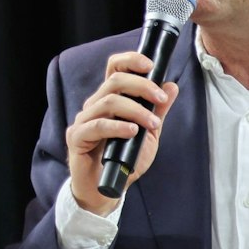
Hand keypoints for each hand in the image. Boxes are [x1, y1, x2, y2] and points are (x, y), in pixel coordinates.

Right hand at [65, 50, 179, 215]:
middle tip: (161, 98)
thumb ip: (158, 110)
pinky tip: (132, 132)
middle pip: (115, 80)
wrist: (107, 188)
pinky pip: (97, 126)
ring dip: (135, 110)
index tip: (152, 65)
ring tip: (152, 123)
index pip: (115, 69)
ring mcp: (84, 120)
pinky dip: (117, 126)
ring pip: (108, 101)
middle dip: (142, 86)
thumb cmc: (125, 159)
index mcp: (110, 99)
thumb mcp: (149, 133)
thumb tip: (171, 86)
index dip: (131, 60)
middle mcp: (94, 105)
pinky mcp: (77, 137)